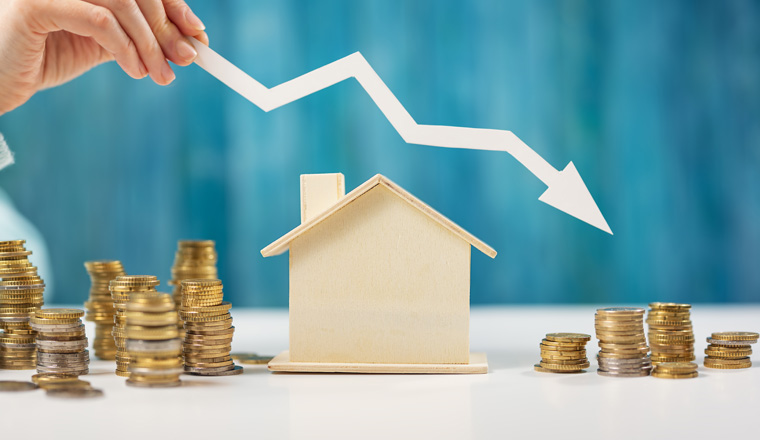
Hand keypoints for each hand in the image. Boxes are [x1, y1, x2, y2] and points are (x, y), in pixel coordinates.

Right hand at [0, 0, 208, 113]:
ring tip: (160, 74)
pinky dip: (125, 47)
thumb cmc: (43, 58)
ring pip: (122, 4)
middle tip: (186, 58)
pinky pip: (99, 21)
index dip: (173, 5)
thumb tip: (186, 42)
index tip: (197, 33)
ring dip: (149, 42)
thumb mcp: (99, 44)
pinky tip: (135, 70)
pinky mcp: (36, 4)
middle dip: (167, 27)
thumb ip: (135, 37)